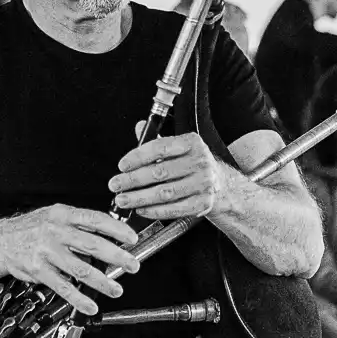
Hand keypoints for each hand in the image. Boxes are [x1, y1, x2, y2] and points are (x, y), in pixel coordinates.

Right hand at [0, 204, 140, 314]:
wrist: (0, 241)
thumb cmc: (32, 228)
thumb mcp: (55, 215)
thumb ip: (80, 223)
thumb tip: (110, 232)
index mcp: (62, 215)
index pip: (95, 219)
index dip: (116, 229)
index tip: (131, 238)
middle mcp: (55, 232)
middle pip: (92, 244)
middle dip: (116, 256)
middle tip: (132, 265)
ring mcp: (47, 252)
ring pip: (80, 269)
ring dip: (102, 281)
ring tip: (116, 289)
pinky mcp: (40, 271)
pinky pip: (63, 287)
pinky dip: (79, 299)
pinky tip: (91, 305)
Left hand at [109, 121, 226, 220]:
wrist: (221, 184)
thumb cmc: (193, 164)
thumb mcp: (178, 147)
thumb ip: (157, 140)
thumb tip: (139, 127)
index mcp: (192, 143)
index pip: (161, 147)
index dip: (138, 157)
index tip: (122, 165)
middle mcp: (200, 162)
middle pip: (160, 172)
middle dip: (133, 180)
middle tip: (115, 184)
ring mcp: (203, 184)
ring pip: (165, 193)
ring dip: (139, 197)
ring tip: (122, 199)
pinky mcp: (203, 203)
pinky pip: (174, 209)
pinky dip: (154, 210)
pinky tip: (140, 209)